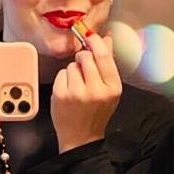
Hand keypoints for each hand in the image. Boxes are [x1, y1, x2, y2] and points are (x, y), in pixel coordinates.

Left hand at [51, 33, 121, 152]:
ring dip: (73, 71)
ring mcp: (77, 92)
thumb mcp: (109, 89)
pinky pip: (61, 73)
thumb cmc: (97, 111)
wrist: (81, 137)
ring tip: (77, 86)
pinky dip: (64, 79)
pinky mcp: (61, 94)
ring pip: (72, 64)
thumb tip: (106, 37)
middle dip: (83, 58)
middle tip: (84, 70)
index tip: (91, 35)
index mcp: (112, 87)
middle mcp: (96, 90)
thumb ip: (108, 63)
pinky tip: (68, 91)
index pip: (104, 56)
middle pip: (86, 56)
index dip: (96, 41)